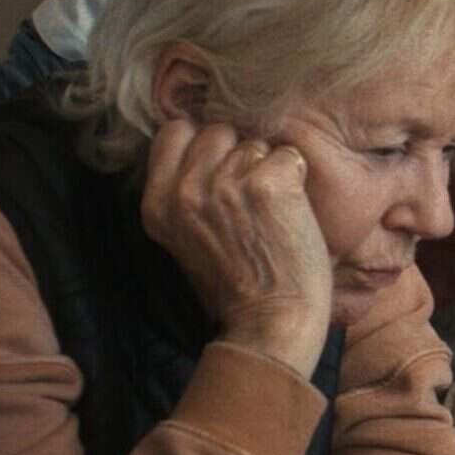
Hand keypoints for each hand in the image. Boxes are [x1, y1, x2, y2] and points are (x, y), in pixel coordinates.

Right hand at [141, 118, 330, 375]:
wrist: (271, 324)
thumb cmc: (238, 285)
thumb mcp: (186, 238)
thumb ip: (185, 191)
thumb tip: (201, 139)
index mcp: (157, 203)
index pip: (175, 132)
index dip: (204, 145)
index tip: (220, 172)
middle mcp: (185, 190)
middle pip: (217, 130)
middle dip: (238, 155)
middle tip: (252, 200)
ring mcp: (225, 184)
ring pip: (255, 143)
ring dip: (269, 168)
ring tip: (271, 213)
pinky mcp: (267, 185)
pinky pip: (288, 155)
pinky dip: (297, 177)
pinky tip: (291, 212)